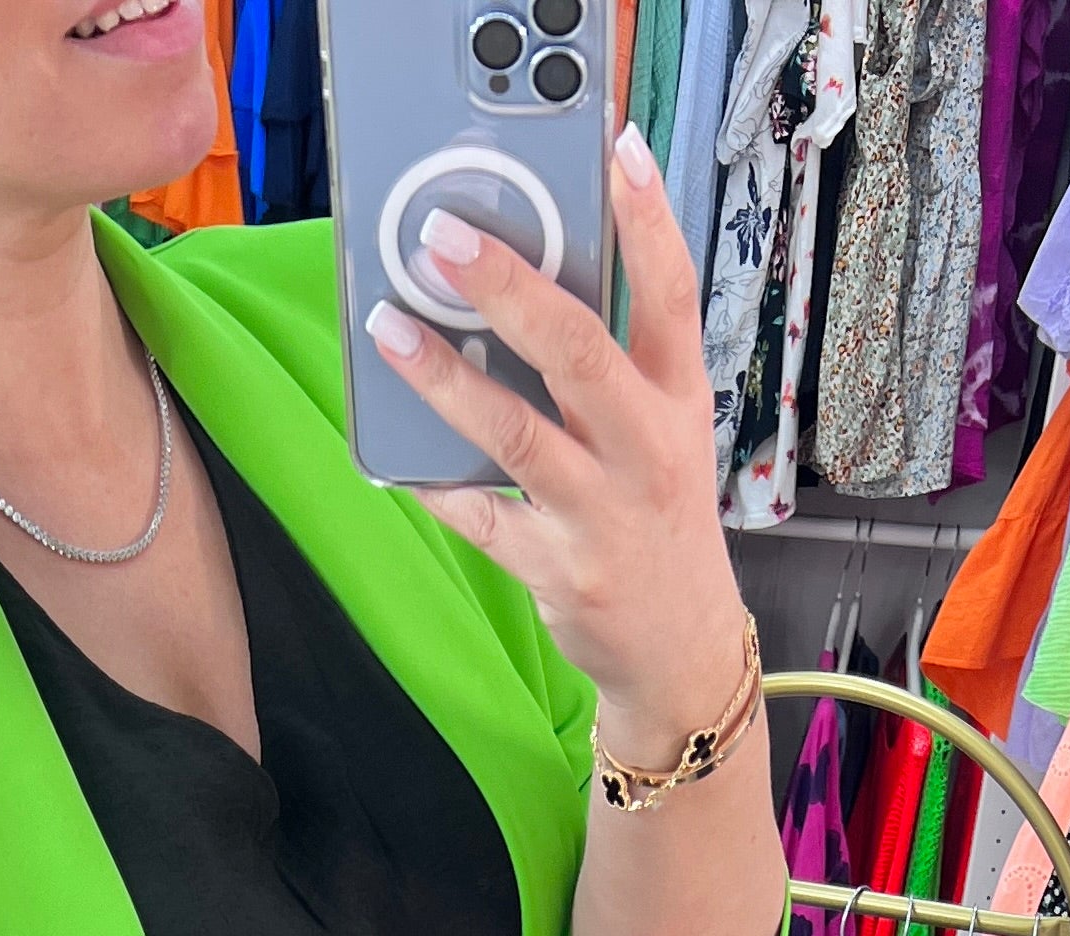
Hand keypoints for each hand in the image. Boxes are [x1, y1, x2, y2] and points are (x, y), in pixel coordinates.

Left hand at [367, 124, 749, 771]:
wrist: (680, 652)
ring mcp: (603, 513)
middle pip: (578, 351)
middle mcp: (647, 450)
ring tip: (390, 328)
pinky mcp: (560, 570)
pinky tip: (393, 456)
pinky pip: (483, 518)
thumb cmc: (658, 520)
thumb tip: (523, 287)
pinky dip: (435, 484)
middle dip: (509, 288)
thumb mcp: (665, 434)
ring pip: (516, 433)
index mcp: (679, 400)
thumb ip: (614, 366)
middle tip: (445, 238)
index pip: (672, 294)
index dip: (647, 220)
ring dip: (445, 378)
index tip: (618, 150)